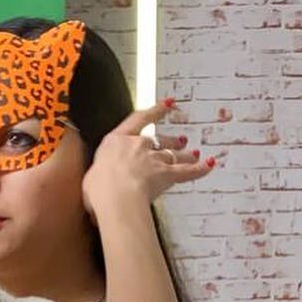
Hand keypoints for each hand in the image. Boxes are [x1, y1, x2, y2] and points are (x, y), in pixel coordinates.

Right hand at [82, 102, 215, 217]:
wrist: (116, 197)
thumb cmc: (99, 188)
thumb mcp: (91, 177)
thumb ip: (100, 175)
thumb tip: (99, 183)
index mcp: (116, 141)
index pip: (138, 119)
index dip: (155, 111)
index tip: (167, 104)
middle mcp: (138, 146)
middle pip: (158, 140)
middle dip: (170, 140)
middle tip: (179, 140)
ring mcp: (154, 159)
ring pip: (174, 154)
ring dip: (184, 153)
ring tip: (192, 153)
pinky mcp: (167, 175)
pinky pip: (188, 171)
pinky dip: (200, 168)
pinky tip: (210, 165)